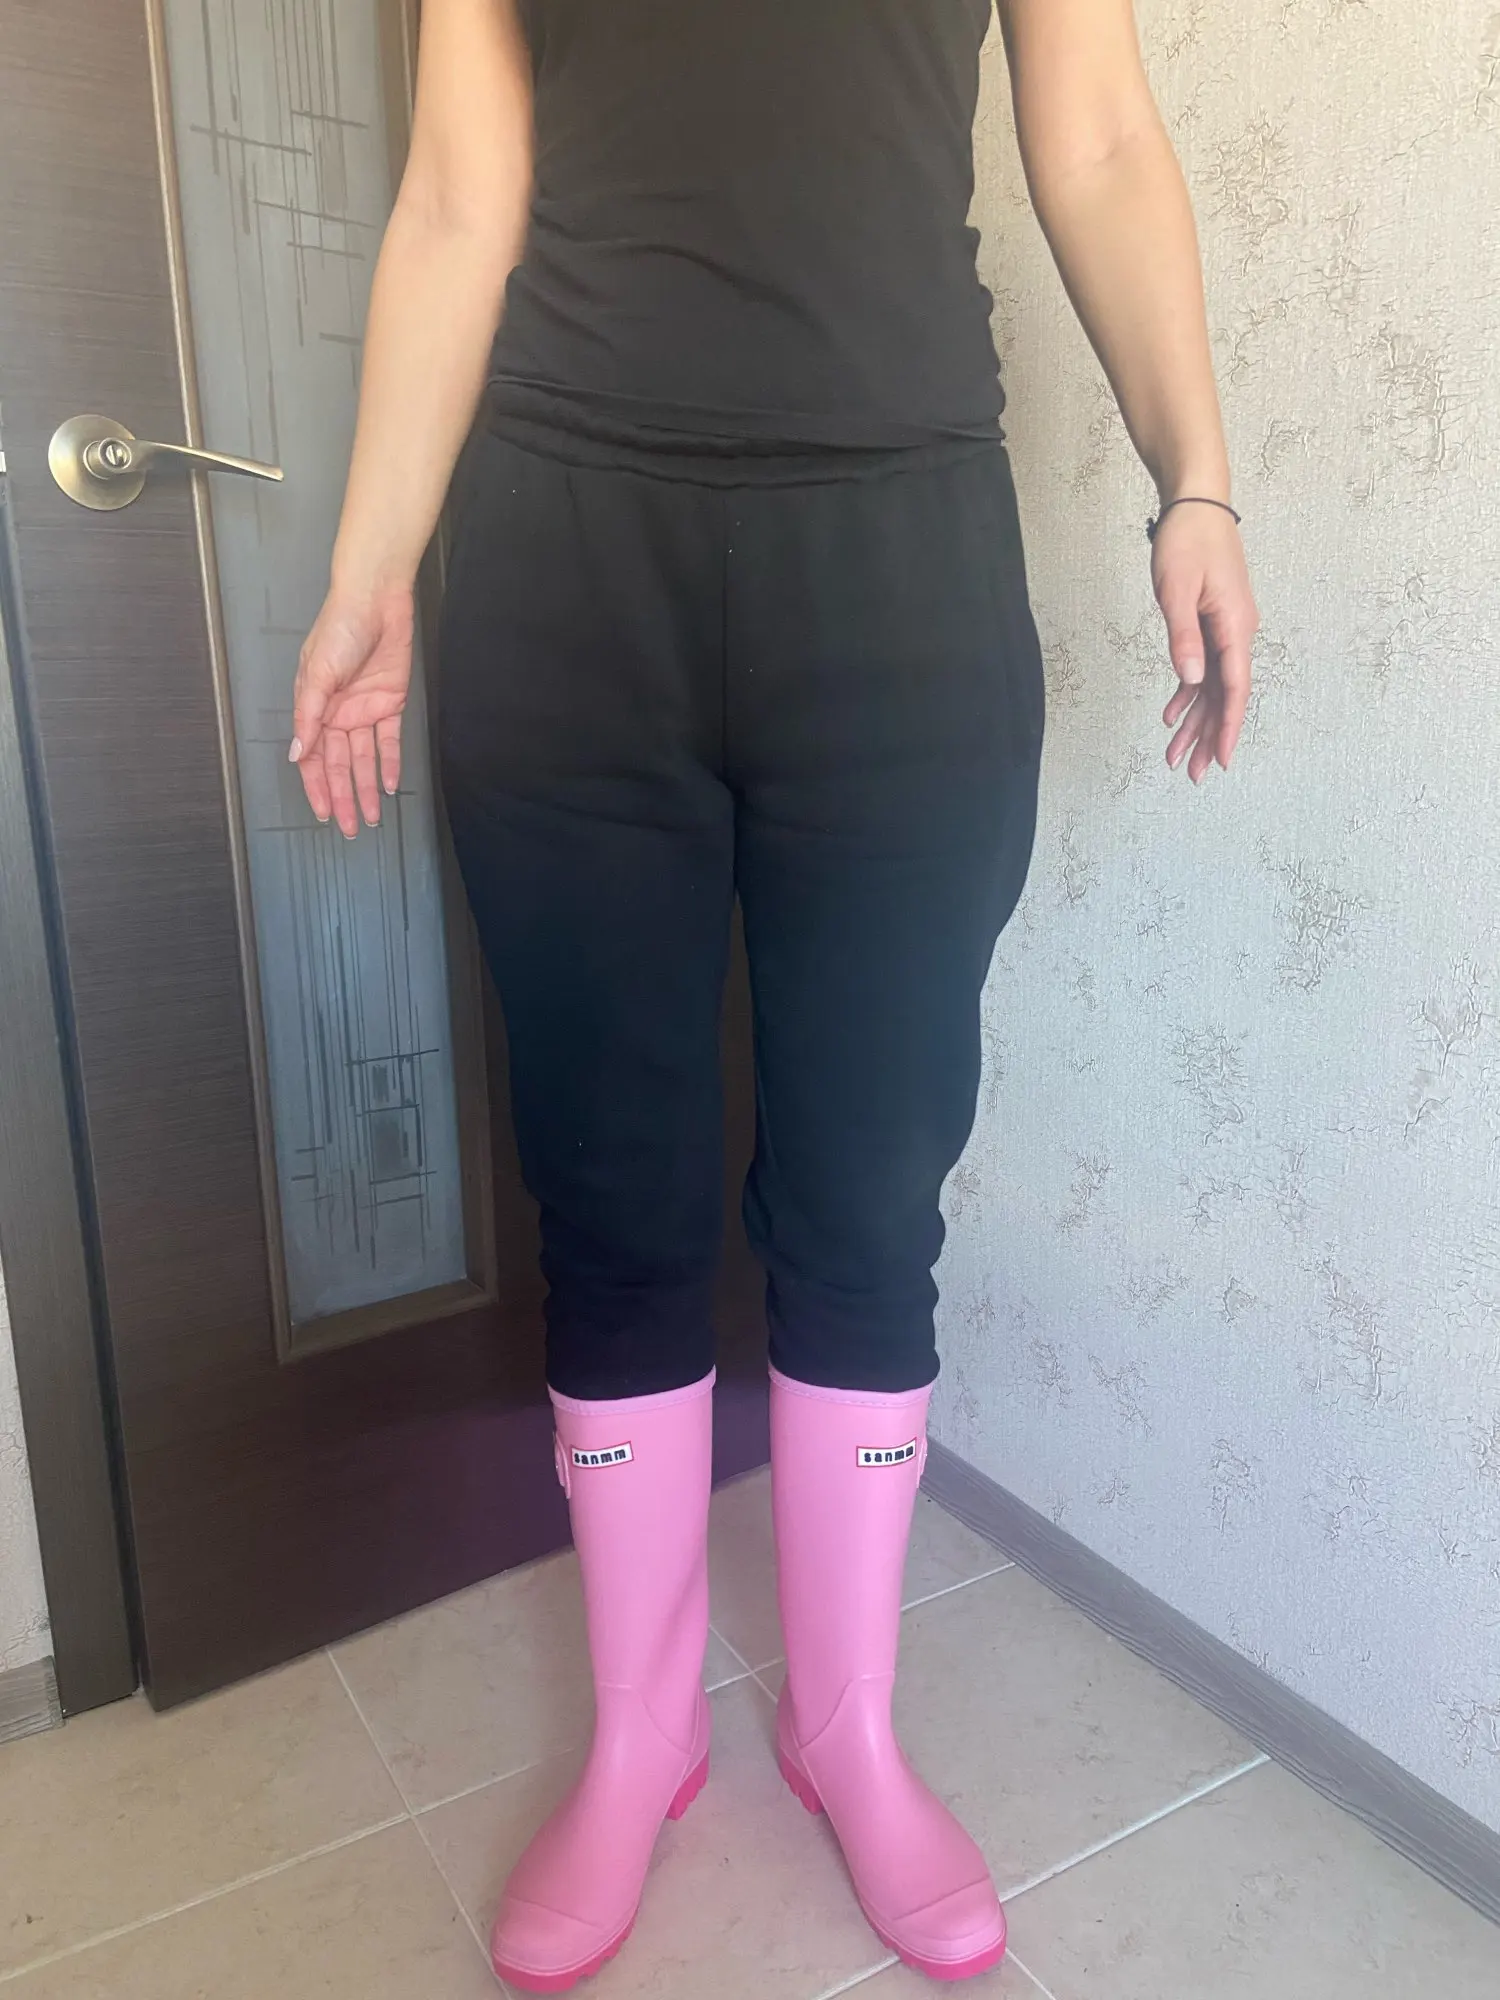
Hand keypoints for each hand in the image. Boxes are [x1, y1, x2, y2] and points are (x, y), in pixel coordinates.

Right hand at [289, 581, 414, 836]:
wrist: (376, 600)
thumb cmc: (339, 629)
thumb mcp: (317, 674)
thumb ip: (309, 717)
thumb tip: (296, 753)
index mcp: (314, 707)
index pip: (313, 757)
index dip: (317, 787)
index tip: (325, 814)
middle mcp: (338, 714)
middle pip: (339, 765)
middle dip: (345, 797)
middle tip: (351, 827)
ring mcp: (364, 710)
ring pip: (364, 759)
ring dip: (367, 787)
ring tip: (372, 817)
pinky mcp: (391, 703)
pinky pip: (389, 741)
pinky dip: (390, 763)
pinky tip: (390, 785)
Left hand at [1151, 504, 1257, 783]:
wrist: (1196, 504)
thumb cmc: (1187, 541)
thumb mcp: (1177, 590)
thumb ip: (1184, 638)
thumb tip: (1192, 681)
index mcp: (1234, 626)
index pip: (1234, 688)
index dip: (1227, 727)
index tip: (1222, 759)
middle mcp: (1236, 632)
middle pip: (1225, 695)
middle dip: (1208, 736)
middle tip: (1192, 773)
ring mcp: (1226, 628)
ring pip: (1213, 686)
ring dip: (1196, 721)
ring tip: (1176, 755)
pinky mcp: (1212, 622)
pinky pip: (1204, 667)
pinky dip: (1188, 693)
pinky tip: (1174, 715)